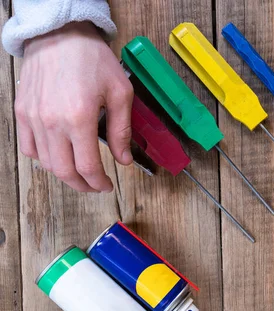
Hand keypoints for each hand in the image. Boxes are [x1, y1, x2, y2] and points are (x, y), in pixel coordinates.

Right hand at [15, 21, 132, 191]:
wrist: (61, 35)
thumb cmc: (92, 60)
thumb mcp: (120, 93)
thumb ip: (122, 131)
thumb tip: (124, 160)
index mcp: (79, 118)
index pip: (88, 167)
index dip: (99, 182)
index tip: (108, 186)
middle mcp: (52, 122)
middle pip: (65, 171)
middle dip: (83, 185)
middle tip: (95, 186)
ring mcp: (34, 118)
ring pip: (47, 163)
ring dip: (65, 174)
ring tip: (81, 174)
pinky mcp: (23, 112)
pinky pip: (29, 148)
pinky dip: (44, 159)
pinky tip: (59, 156)